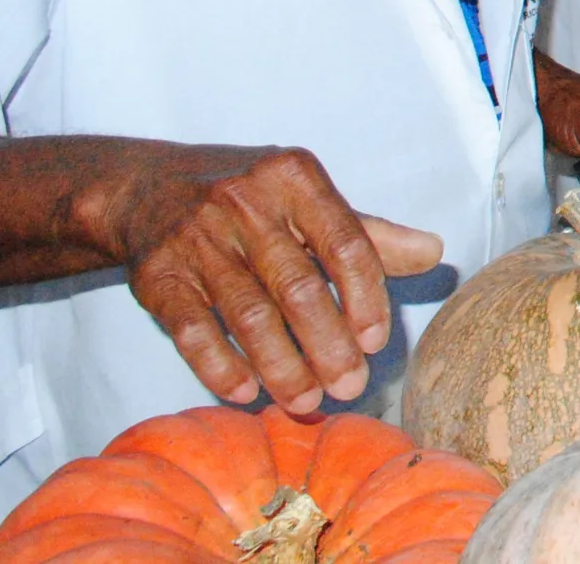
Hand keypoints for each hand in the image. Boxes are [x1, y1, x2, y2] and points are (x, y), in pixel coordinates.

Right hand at [103, 145, 442, 413]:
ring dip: (281, 366)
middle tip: (350, 386)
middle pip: (298, 286)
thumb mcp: (309, 201)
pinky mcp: (156, 275)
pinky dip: (220, 366)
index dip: (366, 297)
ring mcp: (196, 238)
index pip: (346, 242)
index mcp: (295, 177)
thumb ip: (369, 233)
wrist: (145, 189)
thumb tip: (434, 252)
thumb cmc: (250, 201)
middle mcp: (245, 202)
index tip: (377, 342)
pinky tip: (247, 393)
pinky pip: (192, 329)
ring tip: (306, 402)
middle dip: (328, 345)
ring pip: (249, 314)